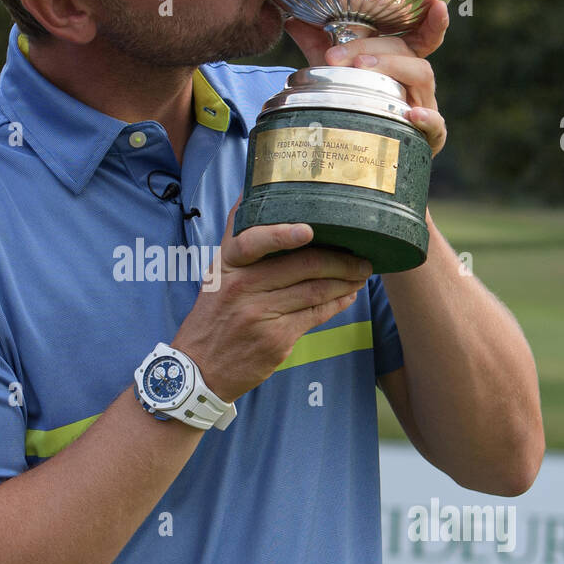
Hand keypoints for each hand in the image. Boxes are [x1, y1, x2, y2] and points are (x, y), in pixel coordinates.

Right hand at [172, 201, 371, 402]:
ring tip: (361, 274)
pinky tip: (348, 296)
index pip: (253, 241)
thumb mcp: (216, 274)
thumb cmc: (214, 315)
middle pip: (302, 265)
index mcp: (228, 265)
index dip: (282, 234)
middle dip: (340, 261)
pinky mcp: (276, 339)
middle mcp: (242, 287)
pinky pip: (315, 315)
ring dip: (345, 281)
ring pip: (315, 290)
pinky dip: (337, 304)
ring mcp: (260, 314)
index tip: (309, 230)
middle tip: (363, 258)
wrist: (200, 368)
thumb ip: (238, 240)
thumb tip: (253, 195)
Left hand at [283, 0, 449, 157]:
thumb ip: (319, 47)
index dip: (432, 18)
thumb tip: (292, 21)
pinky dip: (427, 118)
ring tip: (360, 67)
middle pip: (406, 51)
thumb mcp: (337, 73)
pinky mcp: (429, 136)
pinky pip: (436, 126)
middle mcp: (417, 79)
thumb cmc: (358, 107)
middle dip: (371, 47)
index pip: (423, 35)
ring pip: (421, 76)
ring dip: (392, 67)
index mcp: (402, 61)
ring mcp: (426, 105)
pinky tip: (411, 114)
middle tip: (334, 56)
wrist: (366, 153)